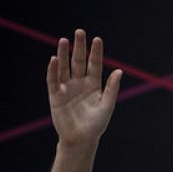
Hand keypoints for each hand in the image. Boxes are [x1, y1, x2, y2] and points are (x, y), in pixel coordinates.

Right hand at [47, 29, 121, 149]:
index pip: (94, 64)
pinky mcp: (55, 95)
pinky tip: (54, 59)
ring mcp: (67, 88)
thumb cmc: (96, 124)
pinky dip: (53, 70)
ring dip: (63, 54)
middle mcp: (80, 83)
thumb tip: (119, 71)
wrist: (81, 139)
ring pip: (64, 67)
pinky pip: (53, 80)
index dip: (96, 52)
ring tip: (63, 40)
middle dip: (79, 47)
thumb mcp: (107, 106)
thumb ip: (112, 89)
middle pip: (79, 61)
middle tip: (79, 32)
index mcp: (94, 85)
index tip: (97, 39)